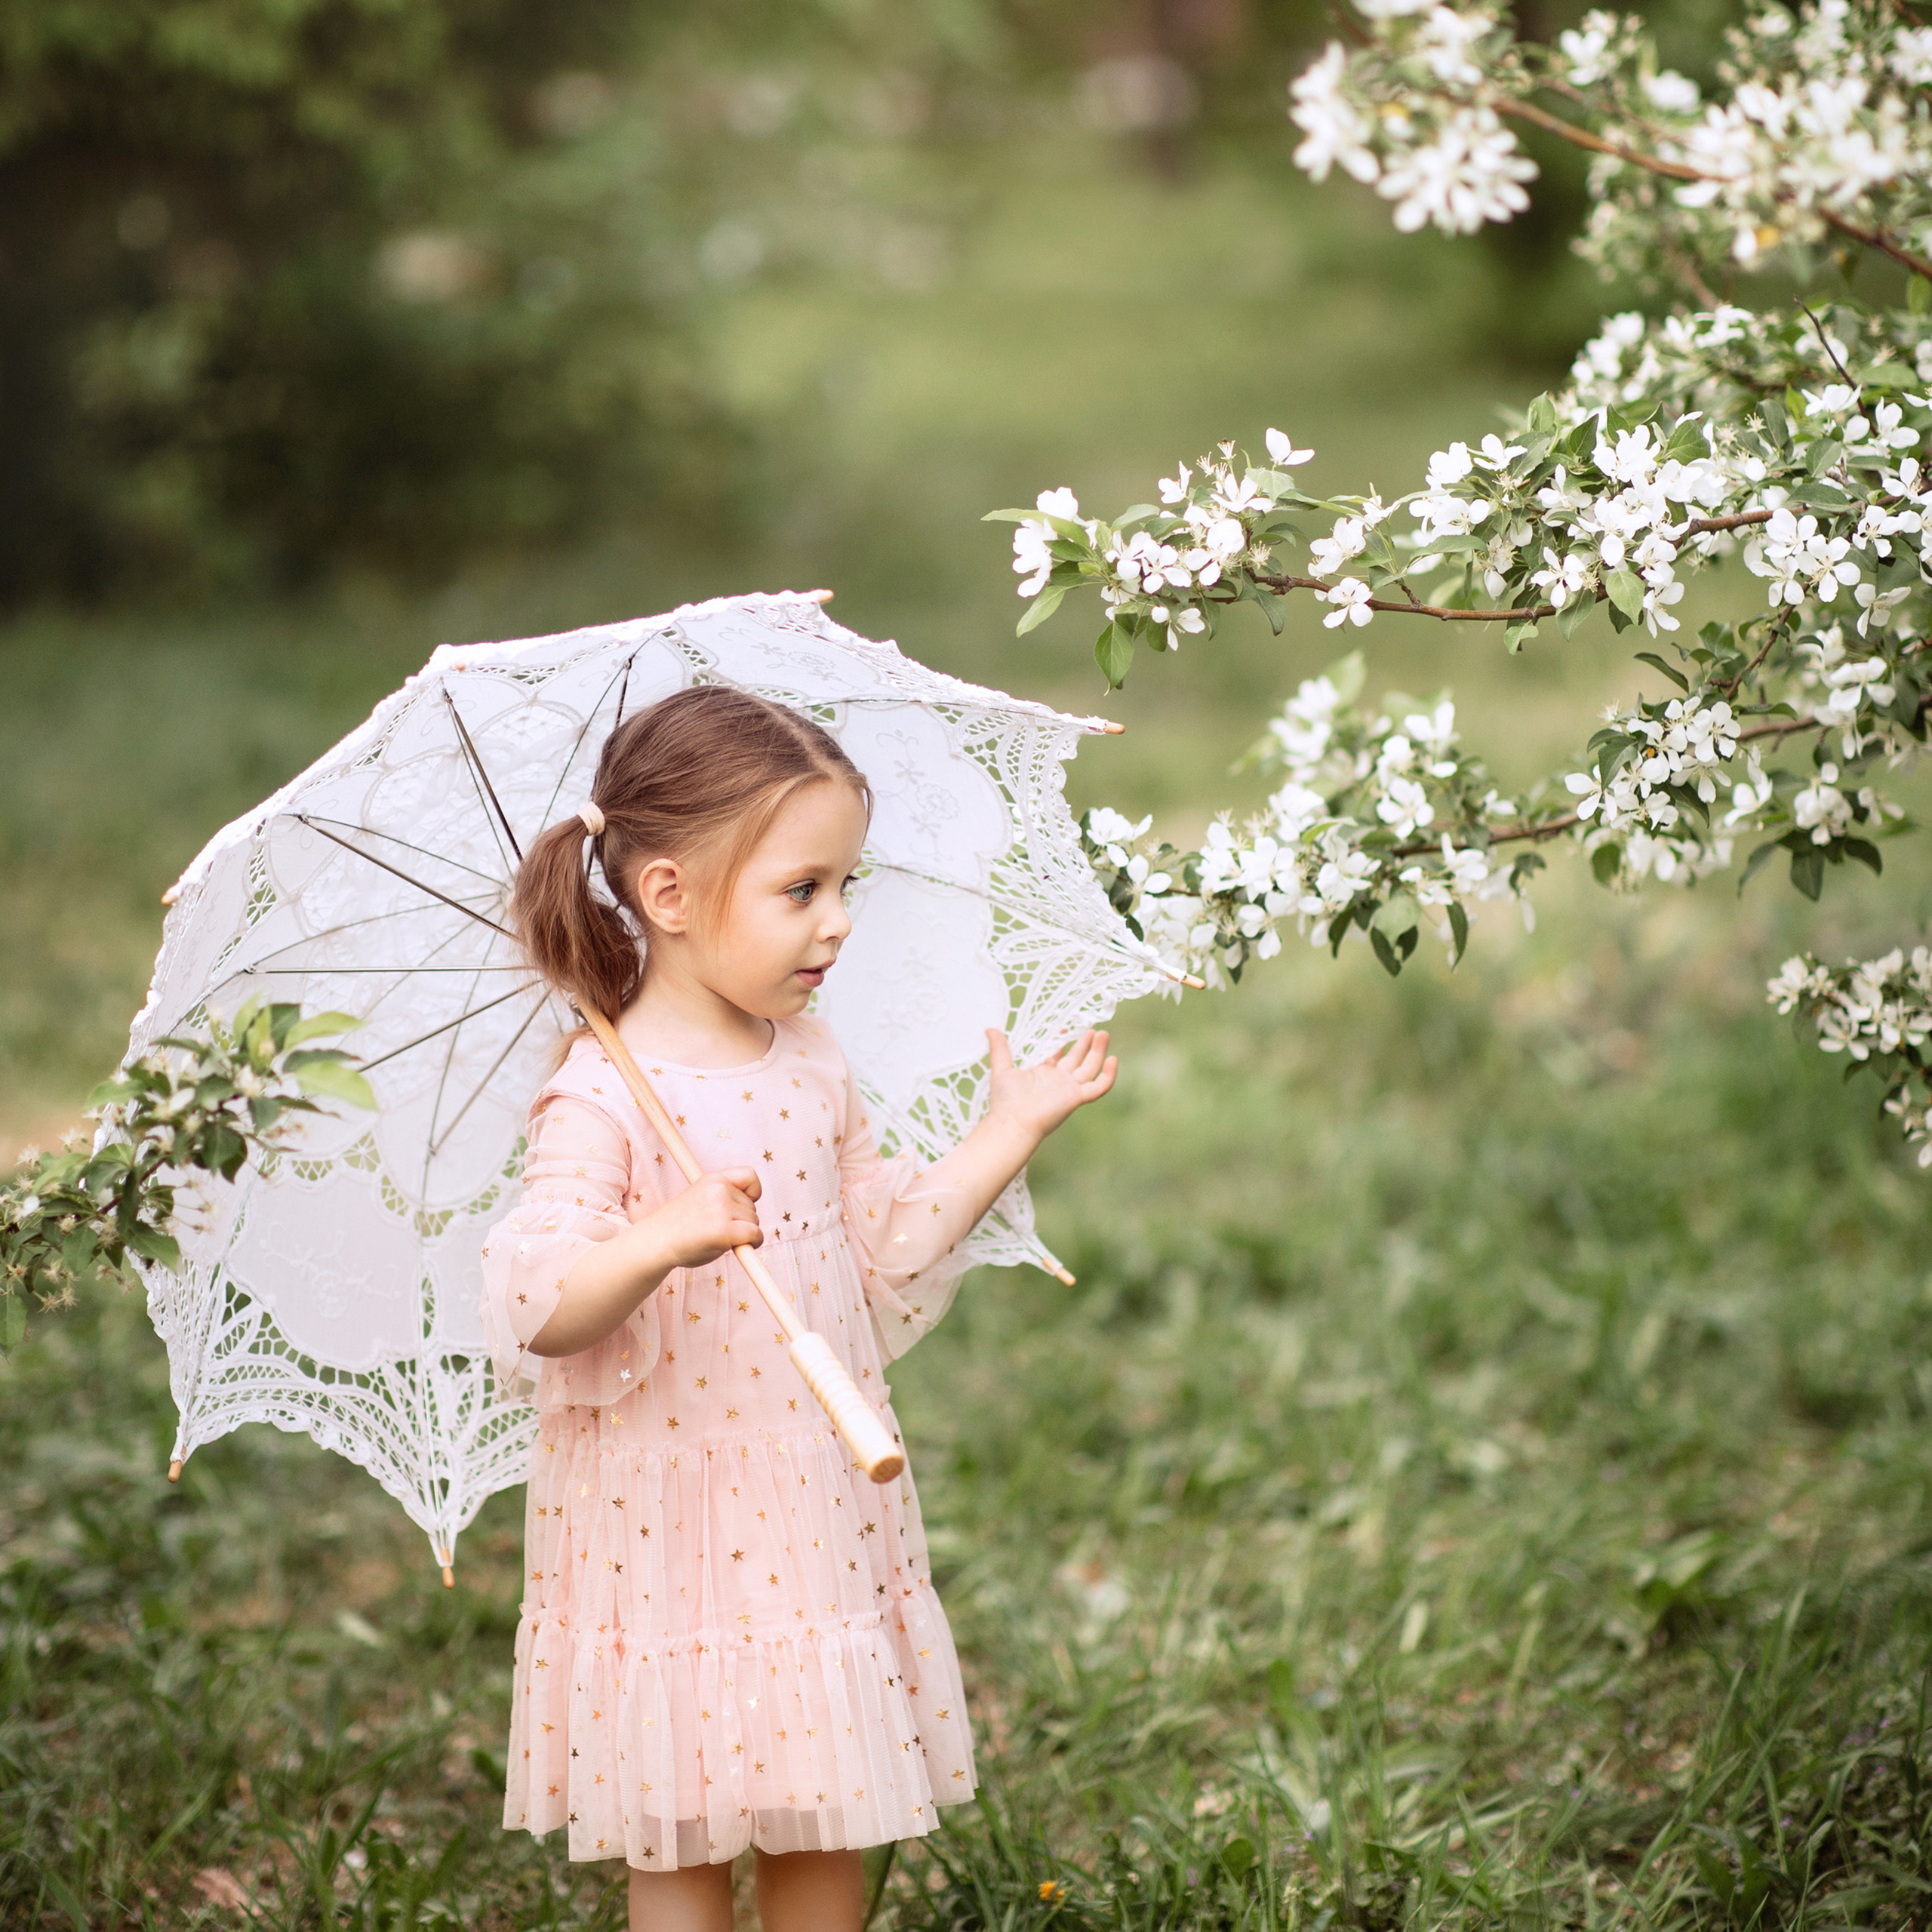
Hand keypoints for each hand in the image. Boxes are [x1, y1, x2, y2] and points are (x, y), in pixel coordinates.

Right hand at [644, 1166, 763, 1268]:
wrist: (656, 1242)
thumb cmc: (678, 1227)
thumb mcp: (700, 1199)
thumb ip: (723, 1198)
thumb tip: (752, 1213)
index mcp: (713, 1179)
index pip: (749, 1175)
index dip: (753, 1192)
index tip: (746, 1204)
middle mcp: (719, 1190)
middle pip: (753, 1206)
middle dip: (743, 1220)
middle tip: (720, 1230)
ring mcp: (722, 1209)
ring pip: (754, 1222)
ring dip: (744, 1234)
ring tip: (719, 1239)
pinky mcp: (725, 1230)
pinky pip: (755, 1235)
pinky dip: (752, 1243)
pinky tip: (738, 1247)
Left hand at [984, 1028, 1117, 1148]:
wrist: (1013, 1121)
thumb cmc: (1006, 1100)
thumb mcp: (1002, 1068)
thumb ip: (1000, 1049)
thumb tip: (990, 1029)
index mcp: (1043, 1074)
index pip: (1057, 1056)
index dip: (1062, 1042)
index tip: (1064, 1027)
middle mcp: (1058, 1081)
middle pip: (1077, 1060)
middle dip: (1085, 1044)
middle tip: (1093, 1029)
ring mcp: (1069, 1089)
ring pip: (1090, 1068)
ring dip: (1098, 1052)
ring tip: (1103, 1034)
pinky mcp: (1077, 1097)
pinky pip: (1099, 1087)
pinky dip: (1109, 1075)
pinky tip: (1113, 1059)